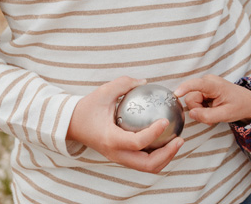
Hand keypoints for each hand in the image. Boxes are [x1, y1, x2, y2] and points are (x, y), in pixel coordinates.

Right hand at [66, 77, 183, 172]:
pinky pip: (143, 162)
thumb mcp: (103, 92)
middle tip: (179, 139)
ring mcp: (119, 158)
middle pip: (147, 165)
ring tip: (177, 142)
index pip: (137, 143)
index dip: (154, 133)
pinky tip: (166, 140)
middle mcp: (116, 153)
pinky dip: (158, 155)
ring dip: (165, 157)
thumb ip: (124, 84)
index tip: (165, 121)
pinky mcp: (122, 157)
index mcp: (111, 139)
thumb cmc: (86, 108)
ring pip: (147, 167)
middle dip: (167, 154)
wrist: (71, 125)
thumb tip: (145, 81)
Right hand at [175, 75, 250, 124]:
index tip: (176, 93)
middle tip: (212, 115)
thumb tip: (191, 113)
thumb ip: (208, 115)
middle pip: (191, 99)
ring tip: (214, 112)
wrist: (246, 101)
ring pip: (192, 101)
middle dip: (198, 110)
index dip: (185, 88)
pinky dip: (202, 108)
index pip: (198, 84)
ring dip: (200, 110)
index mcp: (215, 85)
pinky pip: (195, 101)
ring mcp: (205, 85)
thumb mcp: (226, 114)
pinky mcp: (203, 89)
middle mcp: (207, 81)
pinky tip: (212, 109)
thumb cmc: (239, 106)